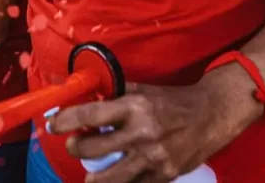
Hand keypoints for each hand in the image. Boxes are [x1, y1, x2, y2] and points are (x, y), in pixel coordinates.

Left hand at [47, 64, 263, 182]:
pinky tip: (118, 180)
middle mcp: (141, 132)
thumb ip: (117, 94)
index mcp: (134, 107)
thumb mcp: (145, 90)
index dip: (66, 120)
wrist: (211, 116)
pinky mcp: (163, 175)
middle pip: (93, 148)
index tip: (52, 124)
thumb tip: (87, 96)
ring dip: (94, 178)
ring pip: (110, 177)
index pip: (91, 114)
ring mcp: (152, 157)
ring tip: (90, 176)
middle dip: (76, 148)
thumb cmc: (173, 101)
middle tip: (74, 145)